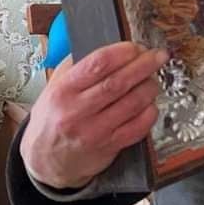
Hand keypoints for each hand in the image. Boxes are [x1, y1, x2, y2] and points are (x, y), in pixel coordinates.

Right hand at [20, 41, 168, 189]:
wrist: (45, 160)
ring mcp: (94, 132)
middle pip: (118, 83)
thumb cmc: (52, 118)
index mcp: (63, 90)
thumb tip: (110, 45)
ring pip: (132, 104)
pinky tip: (150, 103)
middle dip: (144, 65)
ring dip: (149, 87)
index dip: (123, 52)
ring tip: (153, 79)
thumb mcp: (55, 86)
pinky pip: (137, 128)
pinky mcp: (108, 147)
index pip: (97, 65)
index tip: (137, 46)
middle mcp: (77, 111)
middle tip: (158, 56)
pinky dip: (149, 112)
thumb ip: (78, 64)